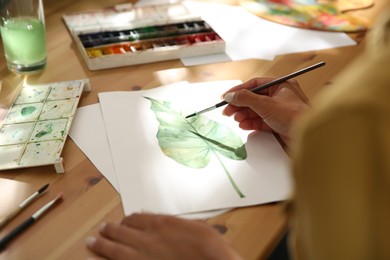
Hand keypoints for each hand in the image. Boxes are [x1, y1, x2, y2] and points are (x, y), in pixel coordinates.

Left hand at [86, 213, 241, 259]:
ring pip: (114, 248)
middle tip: (101, 229)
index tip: (124, 222)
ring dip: (101, 244)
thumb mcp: (195, 226)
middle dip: (109, 230)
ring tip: (91, 242)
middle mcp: (147, 239)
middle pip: (121, 231)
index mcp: (161, 224)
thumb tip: (165, 222)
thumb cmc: (209, 247)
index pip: (135, 218)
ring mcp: (142, 257)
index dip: (127, 220)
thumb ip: (175, 223)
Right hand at [222, 78, 309, 144]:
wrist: (308, 138)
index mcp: (281, 85)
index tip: (226, 97)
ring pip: (256, 110)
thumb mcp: (266, 104)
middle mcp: (280, 96)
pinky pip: (260, 121)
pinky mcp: (278, 123)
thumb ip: (246, 98)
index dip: (239, 90)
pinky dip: (251, 123)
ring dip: (244, 115)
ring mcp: (279, 110)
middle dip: (240, 105)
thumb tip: (231, 95)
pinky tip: (243, 125)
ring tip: (236, 119)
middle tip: (227, 111)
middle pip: (254, 98)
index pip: (255, 84)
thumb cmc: (295, 116)